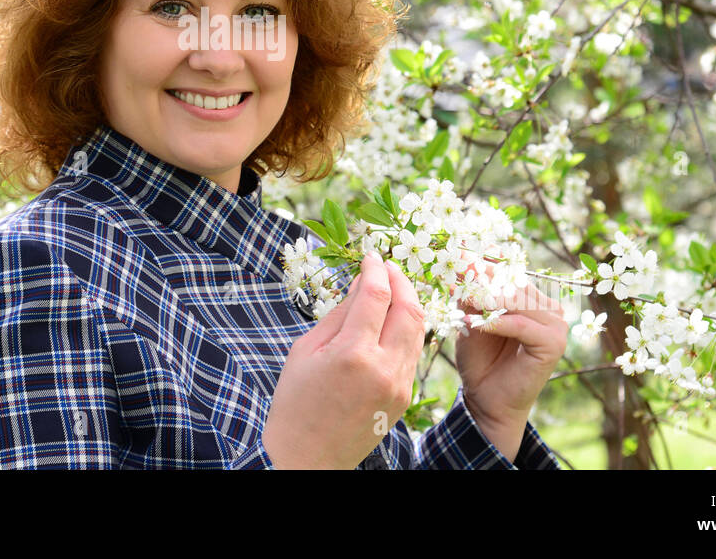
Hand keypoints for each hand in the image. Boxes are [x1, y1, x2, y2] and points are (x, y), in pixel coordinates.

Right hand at [262, 251, 424, 468]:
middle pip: (408, 308)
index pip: (376, 295)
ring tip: (392, 286)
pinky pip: (412, 352)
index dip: (375, 269)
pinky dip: (407, 327)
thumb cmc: (296, 402)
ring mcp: (399, 385)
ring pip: (418, 328)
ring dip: (408, 301)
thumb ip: (339, 314)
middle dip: (400, 279)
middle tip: (386, 265)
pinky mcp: (405, 397)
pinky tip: (392, 318)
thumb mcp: (306, 350)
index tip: (369, 256)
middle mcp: (383, 368)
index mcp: (352, 354)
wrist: (308, 458)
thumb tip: (361, 283)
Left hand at [454, 275, 566, 459]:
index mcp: (533, 298)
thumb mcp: (470, 318)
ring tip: (459, 297)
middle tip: (451, 272)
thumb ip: (471, 292)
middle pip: (512, 283)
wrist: (486, 399)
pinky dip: (494, 322)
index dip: (481, 264)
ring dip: (485, 299)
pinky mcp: (554, 343)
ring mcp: (556, 325)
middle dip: (479, 278)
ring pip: (516, 300)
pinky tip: (473, 324)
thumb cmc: (478, 358)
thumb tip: (462, 261)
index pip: (508, 272)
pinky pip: (520, 324)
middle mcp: (549, 307)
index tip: (454, 254)